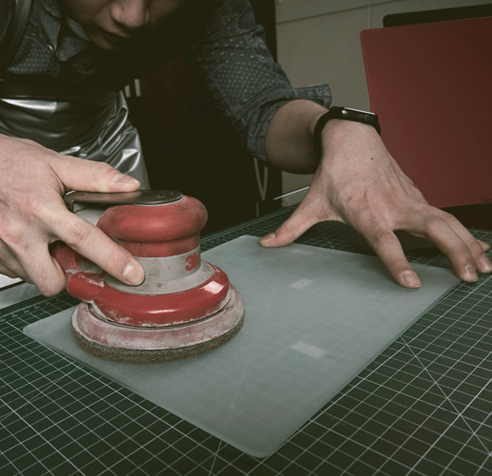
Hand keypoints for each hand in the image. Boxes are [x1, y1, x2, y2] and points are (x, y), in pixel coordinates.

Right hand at [0, 135, 144, 295]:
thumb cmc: (10, 162)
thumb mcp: (56, 163)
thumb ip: (96, 176)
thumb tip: (129, 185)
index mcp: (41, 209)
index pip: (85, 240)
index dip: (113, 260)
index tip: (133, 274)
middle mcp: (19, 233)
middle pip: (55, 280)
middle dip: (71, 275)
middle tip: (77, 256)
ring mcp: (1, 248)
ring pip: (35, 280)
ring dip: (49, 268)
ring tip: (50, 243)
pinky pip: (16, 273)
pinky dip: (29, 264)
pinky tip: (31, 243)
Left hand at [260, 120, 491, 287]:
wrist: (352, 140)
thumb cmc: (333, 174)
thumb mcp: (311, 203)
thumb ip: (291, 228)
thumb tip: (265, 245)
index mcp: (366, 212)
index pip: (384, 241)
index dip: (397, 261)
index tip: (411, 283)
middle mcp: (393, 206)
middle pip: (431, 229)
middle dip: (453, 252)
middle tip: (468, 276)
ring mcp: (410, 199)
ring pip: (446, 221)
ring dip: (468, 244)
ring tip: (485, 267)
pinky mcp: (418, 196)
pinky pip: (445, 216)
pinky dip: (465, 232)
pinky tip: (478, 248)